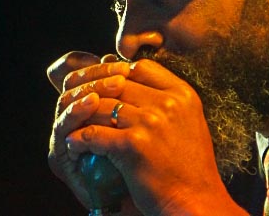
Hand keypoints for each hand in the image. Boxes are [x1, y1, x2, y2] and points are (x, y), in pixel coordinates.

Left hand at [47, 51, 245, 214]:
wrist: (197, 202)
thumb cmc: (191, 167)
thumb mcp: (189, 122)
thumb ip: (166, 100)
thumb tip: (129, 79)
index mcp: (182, 94)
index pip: (141, 67)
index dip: (117, 72)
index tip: (103, 85)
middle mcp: (168, 103)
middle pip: (116, 83)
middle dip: (92, 91)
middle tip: (77, 102)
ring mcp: (151, 122)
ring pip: (100, 106)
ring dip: (81, 116)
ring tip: (72, 125)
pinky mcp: (133, 146)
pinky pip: (94, 134)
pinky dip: (79, 139)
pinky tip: (74, 144)